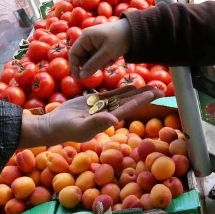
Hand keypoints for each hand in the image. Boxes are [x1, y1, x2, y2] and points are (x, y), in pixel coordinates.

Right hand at [19, 85, 162, 148]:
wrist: (53, 126)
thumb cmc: (64, 129)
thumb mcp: (79, 127)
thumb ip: (96, 123)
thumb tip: (113, 120)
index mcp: (107, 120)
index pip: (128, 108)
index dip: (141, 101)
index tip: (153, 95)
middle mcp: (108, 114)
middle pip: (130, 102)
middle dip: (145, 96)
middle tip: (161, 89)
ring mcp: (102, 107)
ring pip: (123, 97)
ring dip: (137, 91)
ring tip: (151, 86)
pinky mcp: (94, 102)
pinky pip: (111, 95)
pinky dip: (122, 90)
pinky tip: (131, 85)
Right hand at [69, 19, 131, 78]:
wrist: (135, 31)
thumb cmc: (120, 39)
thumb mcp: (107, 53)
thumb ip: (93, 65)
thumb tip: (81, 77)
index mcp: (85, 37)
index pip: (73, 54)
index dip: (74, 67)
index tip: (80, 78)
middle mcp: (88, 40)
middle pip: (82, 58)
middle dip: (92, 65)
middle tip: (104, 65)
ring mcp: (94, 43)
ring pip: (91, 60)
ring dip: (100, 63)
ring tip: (111, 59)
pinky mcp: (101, 46)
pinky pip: (98, 58)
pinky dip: (105, 60)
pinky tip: (114, 57)